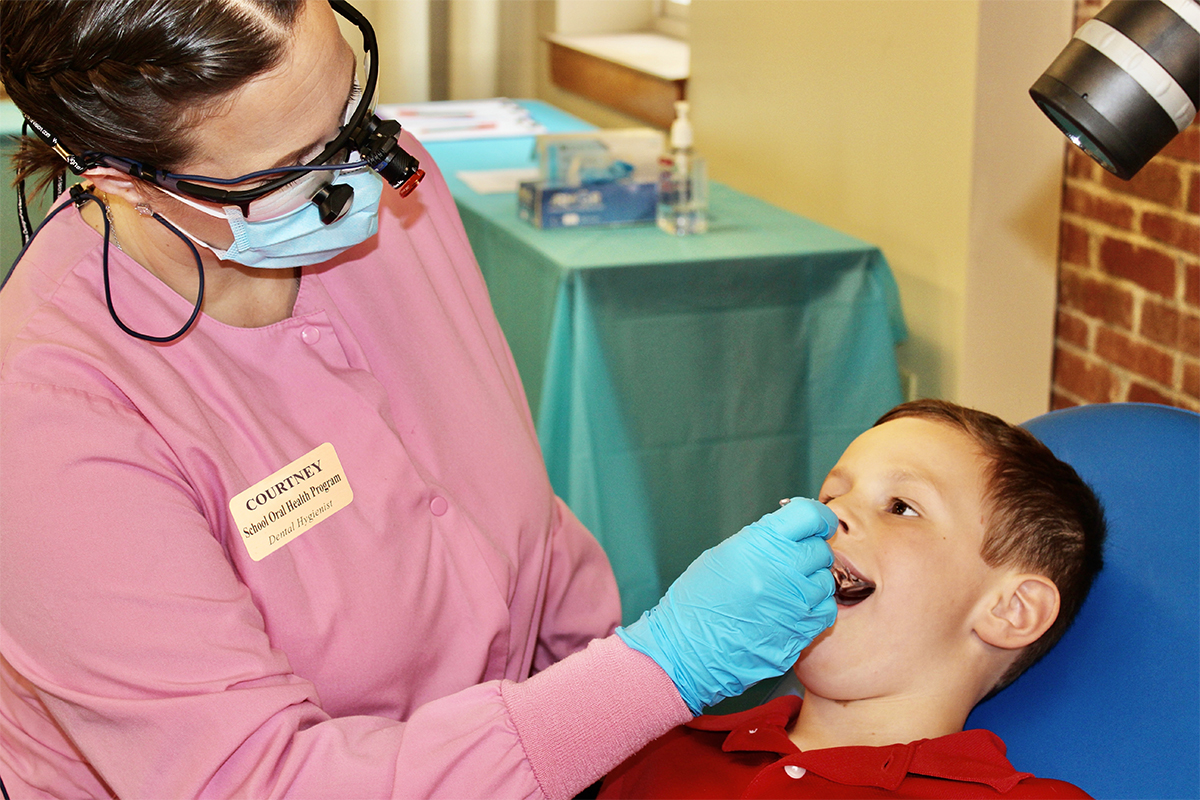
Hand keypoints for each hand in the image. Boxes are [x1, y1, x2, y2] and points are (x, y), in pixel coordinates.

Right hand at [616, 498, 837, 713]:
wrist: (688, 650)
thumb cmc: (697, 602)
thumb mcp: (723, 556)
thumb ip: (762, 542)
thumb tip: (791, 534)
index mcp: (760, 544)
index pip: (809, 516)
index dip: (819, 518)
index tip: (819, 524)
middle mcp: (782, 570)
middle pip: (820, 549)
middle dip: (810, 552)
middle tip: (792, 562)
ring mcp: (795, 603)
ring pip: (826, 581)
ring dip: (812, 582)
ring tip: (787, 590)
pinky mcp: (801, 632)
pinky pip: (826, 611)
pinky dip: (815, 608)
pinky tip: (794, 610)